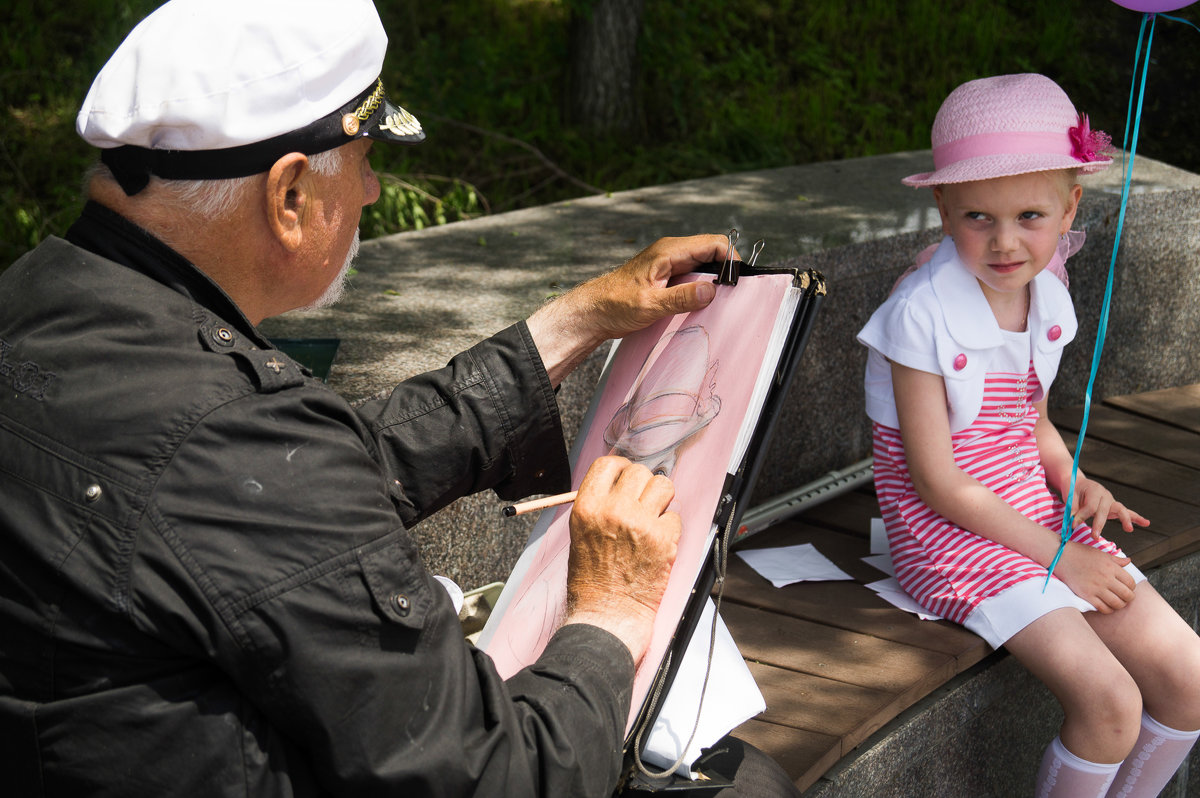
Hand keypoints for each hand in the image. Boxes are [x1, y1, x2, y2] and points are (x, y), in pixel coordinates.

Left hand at [526, 235, 727, 385]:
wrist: (594, 310)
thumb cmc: (615, 304)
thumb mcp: (650, 304)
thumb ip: (681, 297)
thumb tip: (711, 291)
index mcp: (669, 251)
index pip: (714, 244)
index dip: (730, 260)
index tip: (734, 283)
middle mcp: (672, 252)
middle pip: (712, 253)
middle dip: (724, 272)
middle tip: (727, 296)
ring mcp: (670, 262)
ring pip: (704, 265)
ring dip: (713, 281)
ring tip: (714, 301)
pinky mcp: (667, 275)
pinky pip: (693, 275)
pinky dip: (701, 287)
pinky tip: (699, 303)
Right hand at [563, 456, 681, 663]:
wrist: (606, 616)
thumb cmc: (592, 581)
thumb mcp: (580, 535)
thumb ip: (599, 506)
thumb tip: (622, 486)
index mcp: (587, 507)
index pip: (608, 464)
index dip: (621, 468)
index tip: (627, 478)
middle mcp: (613, 510)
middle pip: (639, 472)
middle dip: (644, 484)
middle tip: (643, 502)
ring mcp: (640, 523)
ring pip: (663, 486)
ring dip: (661, 500)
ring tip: (653, 517)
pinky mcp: (663, 539)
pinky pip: (675, 517)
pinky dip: (670, 528)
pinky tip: (658, 543)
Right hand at [1054, 541, 1135, 613]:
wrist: (1059, 556)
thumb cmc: (1079, 553)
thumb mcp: (1100, 553)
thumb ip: (1116, 559)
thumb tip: (1128, 561)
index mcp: (1111, 567)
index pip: (1131, 583)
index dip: (1131, 587)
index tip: (1126, 588)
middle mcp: (1106, 578)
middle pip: (1127, 595)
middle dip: (1128, 598)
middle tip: (1123, 598)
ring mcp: (1096, 587)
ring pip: (1117, 604)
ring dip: (1119, 605)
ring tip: (1115, 602)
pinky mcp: (1086, 595)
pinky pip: (1102, 608)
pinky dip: (1107, 609)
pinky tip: (1104, 605)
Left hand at [1067, 475, 1149, 539]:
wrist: (1078, 483)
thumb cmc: (1073, 490)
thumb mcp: (1070, 496)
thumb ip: (1073, 508)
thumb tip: (1072, 521)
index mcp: (1094, 490)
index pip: (1090, 506)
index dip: (1082, 517)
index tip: (1073, 525)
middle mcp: (1105, 495)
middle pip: (1104, 510)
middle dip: (1099, 524)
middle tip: (1094, 536)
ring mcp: (1111, 501)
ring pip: (1121, 510)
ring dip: (1125, 520)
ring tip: (1129, 529)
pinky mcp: (1115, 507)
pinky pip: (1127, 512)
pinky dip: (1137, 518)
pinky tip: (1146, 523)